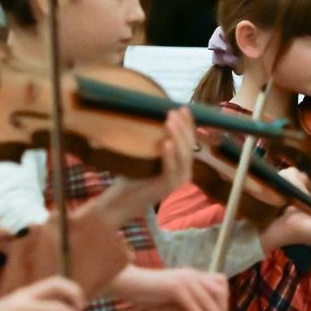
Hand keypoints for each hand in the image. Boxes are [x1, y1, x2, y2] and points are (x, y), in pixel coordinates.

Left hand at [95, 107, 195, 226]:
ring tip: (170, 122)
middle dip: (183, 127)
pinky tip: (166, 143)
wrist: (120, 202)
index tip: (183, 108)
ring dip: (177, 137)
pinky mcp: (167, 188)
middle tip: (174, 112)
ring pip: (183, 156)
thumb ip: (153, 141)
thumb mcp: (145, 155)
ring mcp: (178, 181)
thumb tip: (151, 114)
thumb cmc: (132, 177)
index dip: (188, 124)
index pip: (190, 140)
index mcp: (182, 164)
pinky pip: (172, 169)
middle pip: (189, 146)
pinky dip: (170, 155)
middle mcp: (184, 172)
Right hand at [113, 267, 227, 310]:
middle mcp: (192, 274)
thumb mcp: (176, 306)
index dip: (224, 302)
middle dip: (223, 309)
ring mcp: (184, 278)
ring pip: (210, 294)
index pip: (220, 283)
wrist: (130, 285)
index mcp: (194, 276)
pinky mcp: (174, 286)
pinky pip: (192, 300)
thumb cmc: (151, 296)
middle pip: (220, 288)